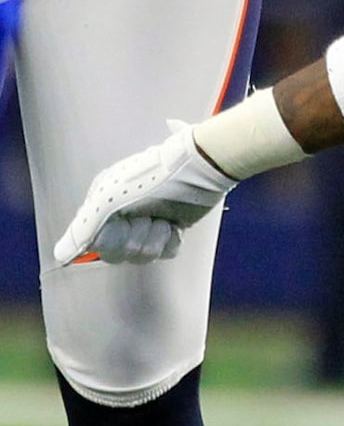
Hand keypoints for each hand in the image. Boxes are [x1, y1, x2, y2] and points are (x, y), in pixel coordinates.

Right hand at [55, 125, 236, 265]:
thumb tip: (60, 256)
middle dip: (136, 239)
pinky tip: (175, 224)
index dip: (111, 239)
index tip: (121, 222)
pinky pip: (165, 252)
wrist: (199, 169)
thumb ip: (83, 230)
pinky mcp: (170, 228)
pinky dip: (171, 240)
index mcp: (102, 205)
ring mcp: (146, 222)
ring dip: (155, 238)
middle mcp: (121, 214)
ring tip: (163, 216)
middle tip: (146, 217)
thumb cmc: (153, 177)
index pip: (95, 243)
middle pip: (118, 254)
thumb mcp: (108, 200)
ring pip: (143, 255)